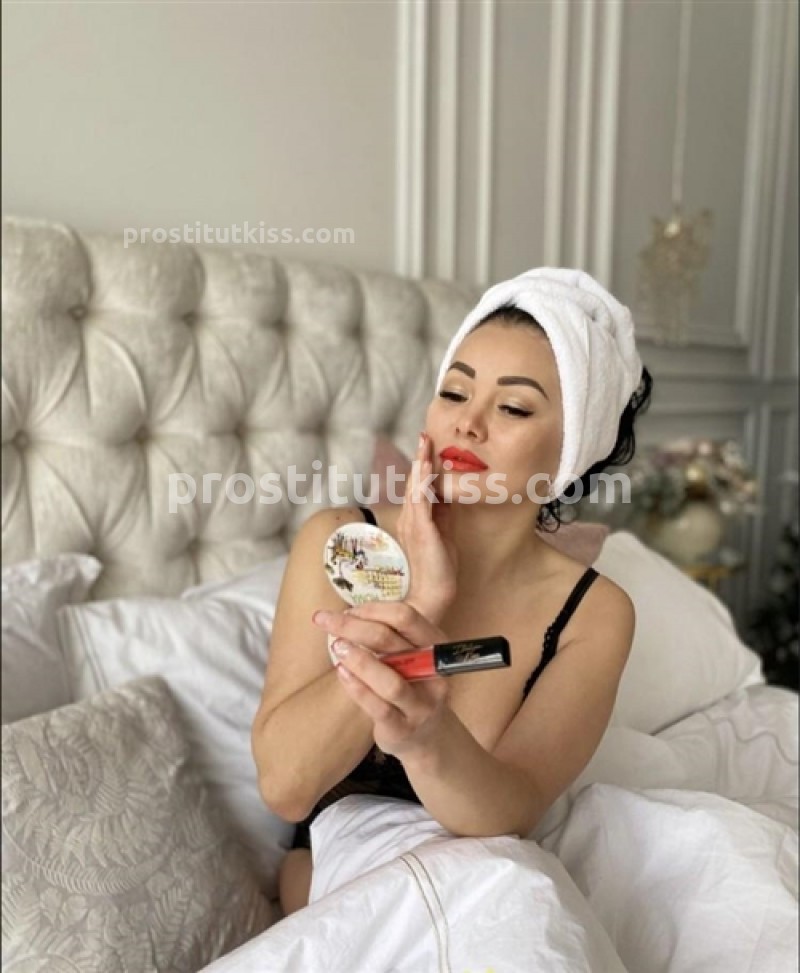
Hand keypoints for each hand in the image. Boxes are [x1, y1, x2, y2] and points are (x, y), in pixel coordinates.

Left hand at [312, 600, 450, 758]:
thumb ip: (390, 638)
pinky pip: (379, 707)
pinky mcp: (403, 729)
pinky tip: (342, 673)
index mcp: (436, 646)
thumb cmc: (410, 688)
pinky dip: (357, 688)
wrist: (426, 739)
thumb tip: (347, 615)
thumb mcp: (410, 659)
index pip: (407, 618)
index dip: (374, 610)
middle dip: (355, 627)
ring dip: (359, 661)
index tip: (347, 610)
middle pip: (394, 642)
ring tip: (337, 647)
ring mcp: (421, 705)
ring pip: (391, 681)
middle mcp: (433, 674)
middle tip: (326, 620)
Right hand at [397, 432, 457, 623]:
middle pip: (414, 482)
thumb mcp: (445, 535)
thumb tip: (449, 494)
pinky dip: (423, 481)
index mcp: (416, 520)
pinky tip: (426, 466)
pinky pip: (421, 499)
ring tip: (424, 442)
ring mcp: (414, 523)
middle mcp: (411, 518)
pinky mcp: (421, 529)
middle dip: (419, 458)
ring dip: (420, 463)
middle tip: (424, 435)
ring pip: (415, 486)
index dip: (423, 467)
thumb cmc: (438, 569)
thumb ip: (444, 515)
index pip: (419, 487)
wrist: (433, 595)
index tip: (427, 447)